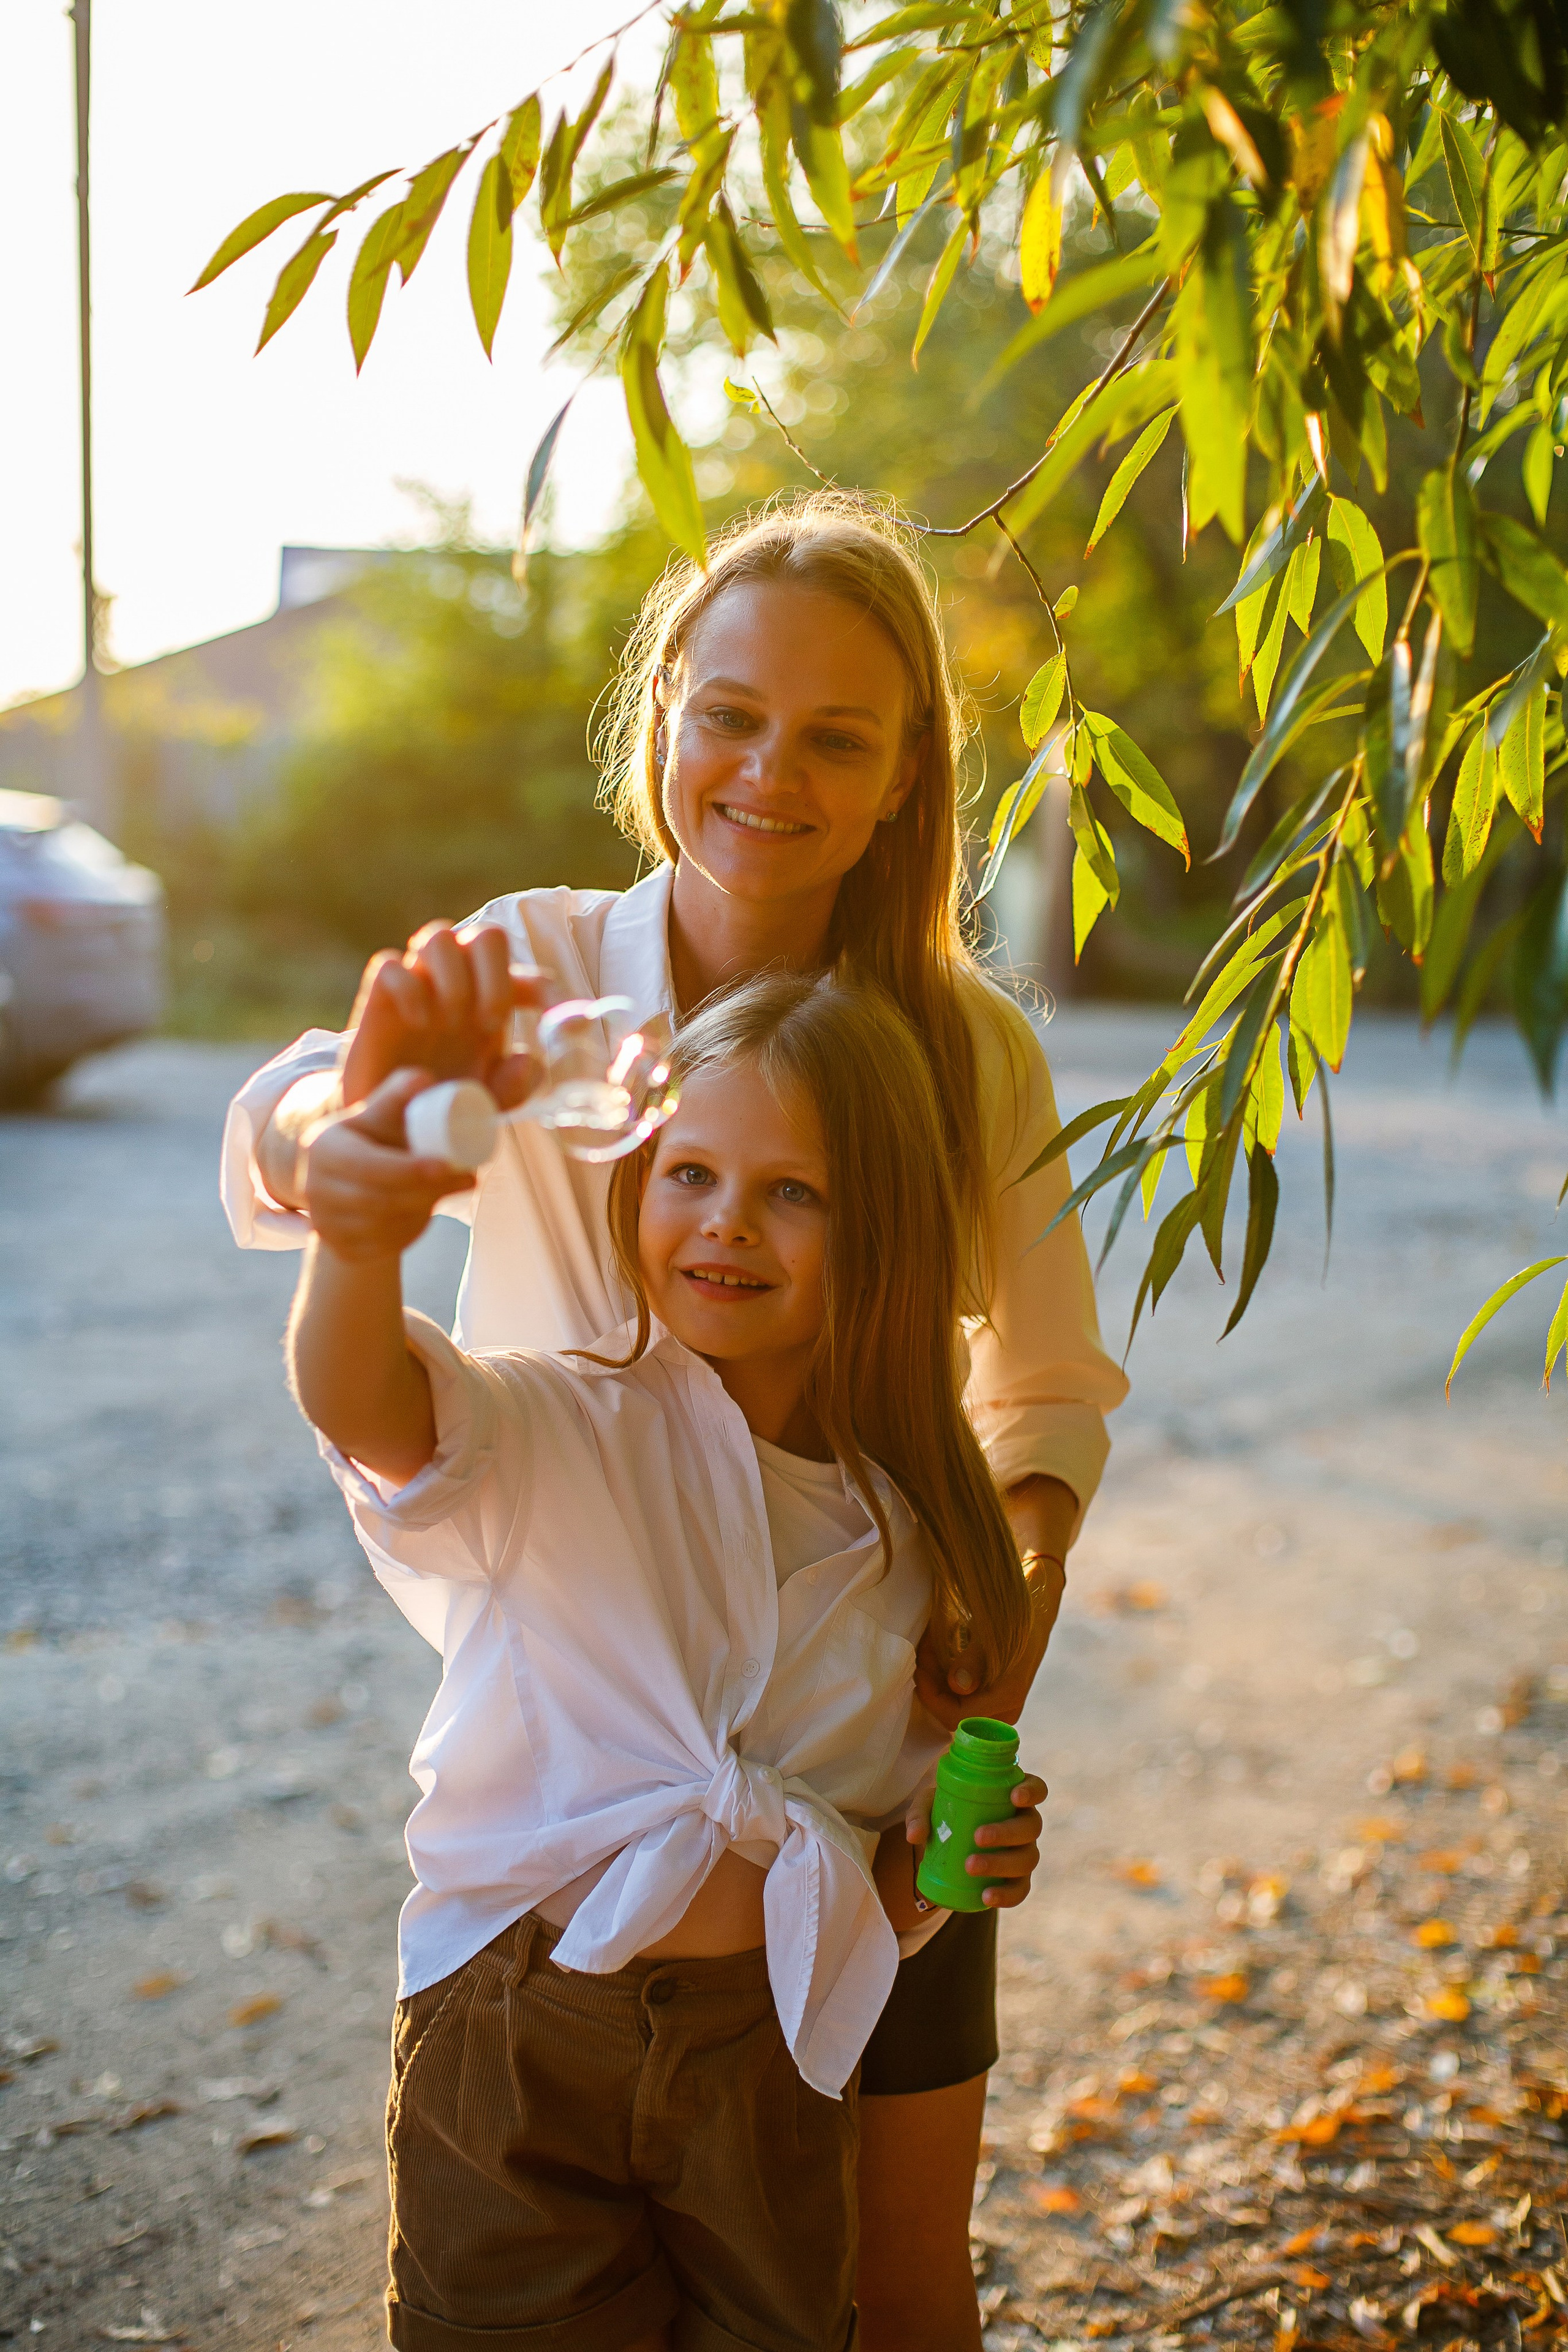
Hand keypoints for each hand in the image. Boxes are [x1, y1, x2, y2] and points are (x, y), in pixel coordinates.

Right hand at [303, 1069, 472, 1263]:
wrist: (351, 1182)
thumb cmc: (377, 1137)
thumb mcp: (383, 1113)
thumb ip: (399, 1094)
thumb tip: (423, 1079)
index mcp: (323, 1146)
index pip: (369, 1165)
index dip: (410, 1170)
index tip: (447, 1166)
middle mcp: (314, 1186)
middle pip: (380, 1199)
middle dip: (429, 1191)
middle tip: (469, 1178)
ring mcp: (323, 1221)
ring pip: (384, 1226)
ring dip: (422, 1210)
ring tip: (447, 1190)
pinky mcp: (337, 1248)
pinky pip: (381, 1247)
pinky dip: (407, 1233)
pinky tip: (421, 1214)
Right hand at [339, 923, 547, 1109]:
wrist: (388, 1118)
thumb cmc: (444, 1100)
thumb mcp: (486, 1101)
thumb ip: (514, 1086)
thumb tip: (531, 1061)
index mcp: (494, 1005)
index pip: (532, 981)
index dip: (553, 995)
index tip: (568, 1026)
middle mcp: (460, 984)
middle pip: (487, 936)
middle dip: (494, 975)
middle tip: (490, 1022)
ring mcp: (420, 984)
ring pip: (439, 936)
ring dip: (453, 977)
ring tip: (450, 1022)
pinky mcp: (379, 995)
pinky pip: (390, 963)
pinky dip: (408, 988)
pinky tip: (416, 1021)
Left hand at [904, 1771, 1047, 1911]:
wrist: (950, 1843)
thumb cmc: (946, 1812)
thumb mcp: (930, 1805)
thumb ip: (920, 1814)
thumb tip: (915, 1836)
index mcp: (1011, 1796)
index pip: (1036, 1789)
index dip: (1032, 1792)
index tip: (1014, 1797)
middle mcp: (1024, 1823)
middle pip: (1031, 1827)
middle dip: (1006, 1833)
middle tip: (977, 1837)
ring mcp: (1024, 1852)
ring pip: (1027, 1859)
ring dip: (1001, 1863)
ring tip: (970, 1866)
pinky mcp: (1017, 1879)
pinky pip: (1021, 1890)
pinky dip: (1006, 1895)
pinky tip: (987, 1897)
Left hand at [913, 1575, 1056, 1731]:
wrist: (1036, 1610)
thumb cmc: (1016, 1619)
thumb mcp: (994, 1635)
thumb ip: (973, 1663)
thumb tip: (957, 1685)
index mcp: (1005, 1699)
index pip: (956, 1716)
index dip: (931, 1696)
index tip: (919, 1667)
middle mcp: (1003, 1710)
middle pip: (953, 1712)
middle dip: (932, 1684)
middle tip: (922, 1652)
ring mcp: (998, 1705)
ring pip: (955, 1703)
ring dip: (937, 1679)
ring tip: (929, 1648)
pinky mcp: (993, 1695)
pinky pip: (962, 1696)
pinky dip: (946, 1677)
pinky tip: (941, 1654)